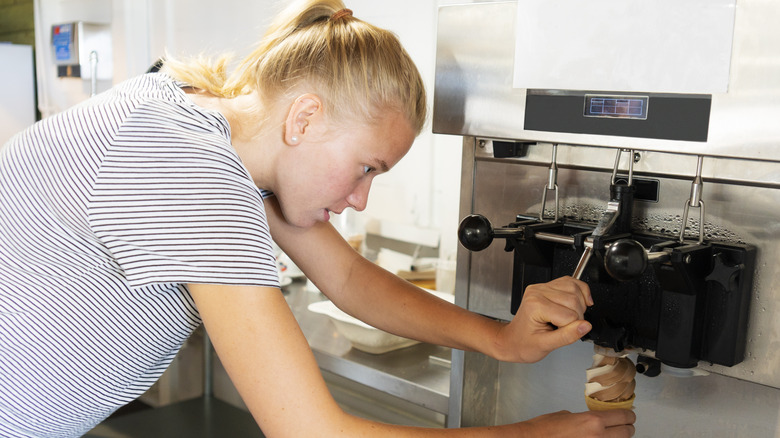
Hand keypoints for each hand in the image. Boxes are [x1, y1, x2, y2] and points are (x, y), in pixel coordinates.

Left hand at [495, 276, 592, 362]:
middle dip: (577, 317)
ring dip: (580, 305)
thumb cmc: (524, 343)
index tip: (563, 334)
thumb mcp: (545, 345)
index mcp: (535, 305)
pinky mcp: (548, 286)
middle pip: (574, 300)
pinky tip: (578, 303)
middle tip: (566, 328)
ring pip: (575, 289)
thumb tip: (586, 326)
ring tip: (569, 317)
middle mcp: (538, 292)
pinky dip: (580, 292)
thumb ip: (567, 336)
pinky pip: (571, 282)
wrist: (513, 339)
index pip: (570, 314)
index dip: (573, 328)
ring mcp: (542, 287)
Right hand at [516, 409, 635, 437]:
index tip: (629, 415)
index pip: (623, 417)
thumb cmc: (545, 428)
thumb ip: (584, 418)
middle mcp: (598, 436)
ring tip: (614, 435)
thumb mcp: (566, 414)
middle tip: (625, 425)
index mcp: (593, 421)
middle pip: (627, 433)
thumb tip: (592, 423)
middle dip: (627, 428)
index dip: (629, 415)